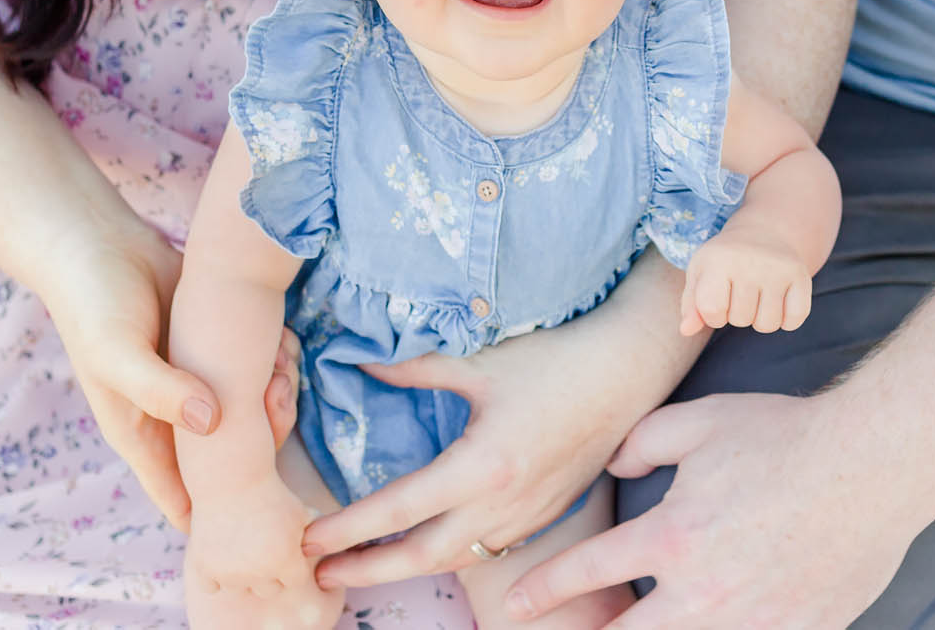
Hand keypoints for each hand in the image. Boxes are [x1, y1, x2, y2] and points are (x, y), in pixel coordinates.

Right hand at [37, 222, 301, 528]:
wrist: (102, 246)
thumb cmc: (95, 306)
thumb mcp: (117, 353)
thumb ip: (158, 390)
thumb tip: (210, 424)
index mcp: (144, 437)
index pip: (186, 500)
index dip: (224, 503)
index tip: (256, 475)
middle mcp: (177, 418)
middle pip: (235, 460)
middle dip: (267, 438)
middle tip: (275, 395)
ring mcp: (201, 384)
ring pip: (255, 414)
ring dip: (278, 395)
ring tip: (279, 365)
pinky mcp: (221, 350)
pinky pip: (261, 370)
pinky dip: (279, 361)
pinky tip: (282, 340)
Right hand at [185, 478, 342, 629]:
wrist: (232, 477)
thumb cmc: (273, 494)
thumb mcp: (302, 514)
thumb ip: (317, 538)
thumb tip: (329, 551)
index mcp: (286, 561)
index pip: (294, 581)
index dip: (291, 564)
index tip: (285, 547)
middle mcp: (258, 572)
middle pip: (269, 590)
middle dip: (269, 572)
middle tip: (263, 546)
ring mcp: (229, 573)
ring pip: (240, 588)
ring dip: (242, 574)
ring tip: (241, 547)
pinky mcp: (204, 568)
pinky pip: (211, 587)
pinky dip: (215, 576)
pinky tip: (221, 555)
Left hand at [302, 307, 683, 586]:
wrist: (625, 373)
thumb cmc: (553, 360)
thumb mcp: (479, 362)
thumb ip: (416, 369)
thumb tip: (365, 364)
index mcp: (481, 466)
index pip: (397, 510)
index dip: (347, 528)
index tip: (309, 538)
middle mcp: (502, 503)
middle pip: (419, 556)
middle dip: (364, 570)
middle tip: (319, 574)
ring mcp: (526, 516)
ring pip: (453, 560)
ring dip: (404, 568)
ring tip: (363, 567)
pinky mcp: (543, 516)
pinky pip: (485, 550)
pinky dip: (447, 557)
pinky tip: (426, 549)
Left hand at [505, 393, 929, 628]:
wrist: (873, 463)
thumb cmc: (786, 435)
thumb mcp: (702, 421)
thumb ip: (644, 440)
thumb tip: (612, 463)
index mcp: (672, 536)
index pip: (587, 572)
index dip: (543, 591)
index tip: (516, 604)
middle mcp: (702, 591)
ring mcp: (750, 621)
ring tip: (640, 627)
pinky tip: (717, 627)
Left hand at [679, 229, 812, 334]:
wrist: (764, 231)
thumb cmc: (725, 259)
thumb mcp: (700, 273)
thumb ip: (691, 304)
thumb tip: (686, 330)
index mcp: (718, 260)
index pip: (712, 312)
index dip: (713, 315)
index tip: (717, 300)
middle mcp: (749, 262)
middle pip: (740, 320)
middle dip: (737, 314)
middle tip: (740, 291)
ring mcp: (778, 269)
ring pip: (767, 324)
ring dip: (760, 319)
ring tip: (757, 296)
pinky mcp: (801, 276)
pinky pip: (795, 320)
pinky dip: (787, 320)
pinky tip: (779, 302)